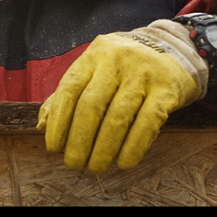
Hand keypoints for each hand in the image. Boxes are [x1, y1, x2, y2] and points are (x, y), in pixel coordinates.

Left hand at [37, 22, 205, 173]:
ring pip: (118, 116)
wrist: (174, 49)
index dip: (59, 119)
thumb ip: (67, 96)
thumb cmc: (124, 68)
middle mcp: (117, 60)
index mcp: (94, 55)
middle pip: (92, 104)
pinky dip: (133, 147)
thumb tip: (42, 125)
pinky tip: (123, 163)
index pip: (70, 88)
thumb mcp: (95, 71)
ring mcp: (143, 73)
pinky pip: (148, 123)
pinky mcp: (167, 89)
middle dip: (79, 140)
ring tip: (95, 167)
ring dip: (104, 148)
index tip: (53, 147)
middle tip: (73, 164)